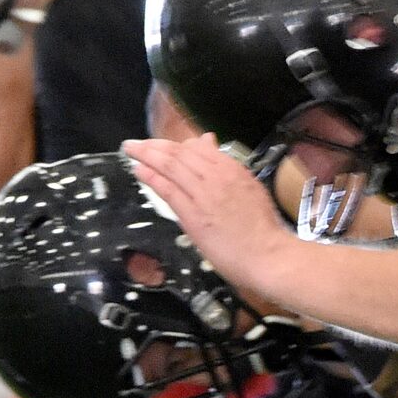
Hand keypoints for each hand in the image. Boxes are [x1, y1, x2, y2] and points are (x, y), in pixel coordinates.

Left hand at [124, 135, 289, 293]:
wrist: (267, 254)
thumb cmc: (262, 229)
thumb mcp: (250, 190)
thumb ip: (231, 171)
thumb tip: (214, 150)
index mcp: (232, 169)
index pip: (198, 148)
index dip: (176, 145)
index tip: (163, 146)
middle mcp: (216, 176)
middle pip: (179, 153)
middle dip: (154, 145)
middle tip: (136, 144)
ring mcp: (203, 194)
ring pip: (170, 166)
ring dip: (146, 155)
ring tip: (130, 150)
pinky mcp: (192, 214)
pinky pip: (167, 189)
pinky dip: (150, 177)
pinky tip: (138, 170)